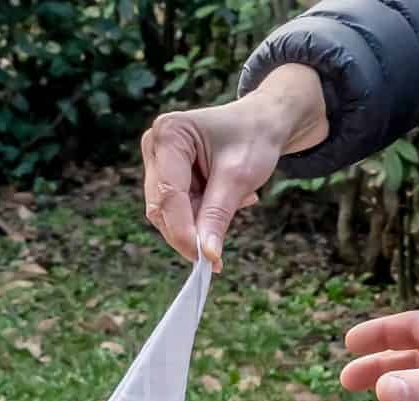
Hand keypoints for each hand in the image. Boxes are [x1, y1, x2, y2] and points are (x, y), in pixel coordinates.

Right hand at [142, 64, 327, 270]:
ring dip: (200, 221)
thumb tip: (206, 255)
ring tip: (238, 200)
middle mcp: (155, 145)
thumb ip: (218, 215)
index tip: (204, 260)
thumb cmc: (254, 139)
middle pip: (162, 207)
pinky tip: (228, 198)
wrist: (263, 123)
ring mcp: (158, 162)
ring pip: (169, 214)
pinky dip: (202, 215)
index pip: (168, 194)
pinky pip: (178, 210)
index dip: (183, 231)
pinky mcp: (166, 176)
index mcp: (169, 134)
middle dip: (191, 231)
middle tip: (220, 253)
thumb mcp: (239, 178)